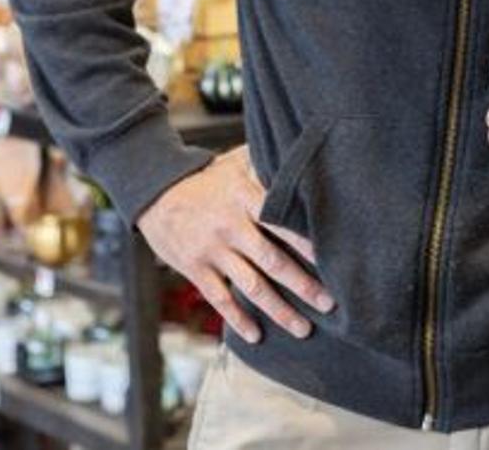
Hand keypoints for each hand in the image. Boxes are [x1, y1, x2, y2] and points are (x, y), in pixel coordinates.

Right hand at [136, 145, 333, 343]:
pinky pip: (220, 299)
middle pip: (272, 261)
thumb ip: (266, 164)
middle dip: (303, 286)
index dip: (305, 243)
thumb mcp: (235, 164)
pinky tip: (256, 335)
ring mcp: (212, 251)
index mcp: (244, 198)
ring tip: (303, 329)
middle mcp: (230, 227)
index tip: (332, 261)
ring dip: (279, 311)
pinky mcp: (195, 269)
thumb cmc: (206, 179)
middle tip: (330, 303)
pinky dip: (238, 319)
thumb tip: (301, 152)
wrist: (155, 192)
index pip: (280, 222)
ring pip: (251, 287)